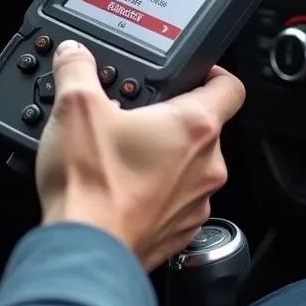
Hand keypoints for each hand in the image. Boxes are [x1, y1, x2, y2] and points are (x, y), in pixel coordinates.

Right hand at [35, 40, 243, 270]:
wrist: (85, 250)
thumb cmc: (91, 185)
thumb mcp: (75, 108)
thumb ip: (78, 70)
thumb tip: (75, 55)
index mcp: (194, 126)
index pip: (230, 86)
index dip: (213, 73)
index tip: (194, 72)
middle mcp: (206, 165)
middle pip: (203, 127)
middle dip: (170, 118)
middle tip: (136, 116)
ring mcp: (196, 202)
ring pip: (189, 166)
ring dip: (163, 157)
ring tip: (122, 153)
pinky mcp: (179, 231)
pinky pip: (175, 200)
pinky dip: (155, 191)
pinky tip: (121, 187)